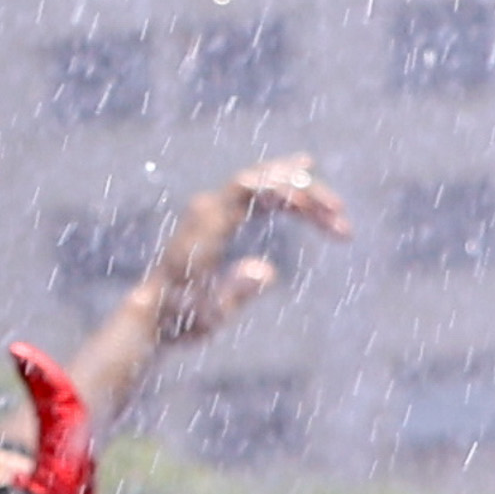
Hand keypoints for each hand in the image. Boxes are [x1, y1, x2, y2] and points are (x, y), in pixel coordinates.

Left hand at [136, 157, 347, 351]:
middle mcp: (209, 208)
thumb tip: (266, 273)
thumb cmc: (181, 317)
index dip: (288, 189)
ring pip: (262, 183)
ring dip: (301, 193)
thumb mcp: (210, 314)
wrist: (154, 313)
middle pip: (263, 180)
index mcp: (207, 224)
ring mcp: (212, 209)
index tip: (323, 211)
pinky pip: (256, 191)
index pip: (251, 188)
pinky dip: (284, 187)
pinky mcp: (218, 216)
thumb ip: (235, 292)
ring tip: (337, 209)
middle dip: (306, 193)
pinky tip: (306, 175)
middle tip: (340, 217)